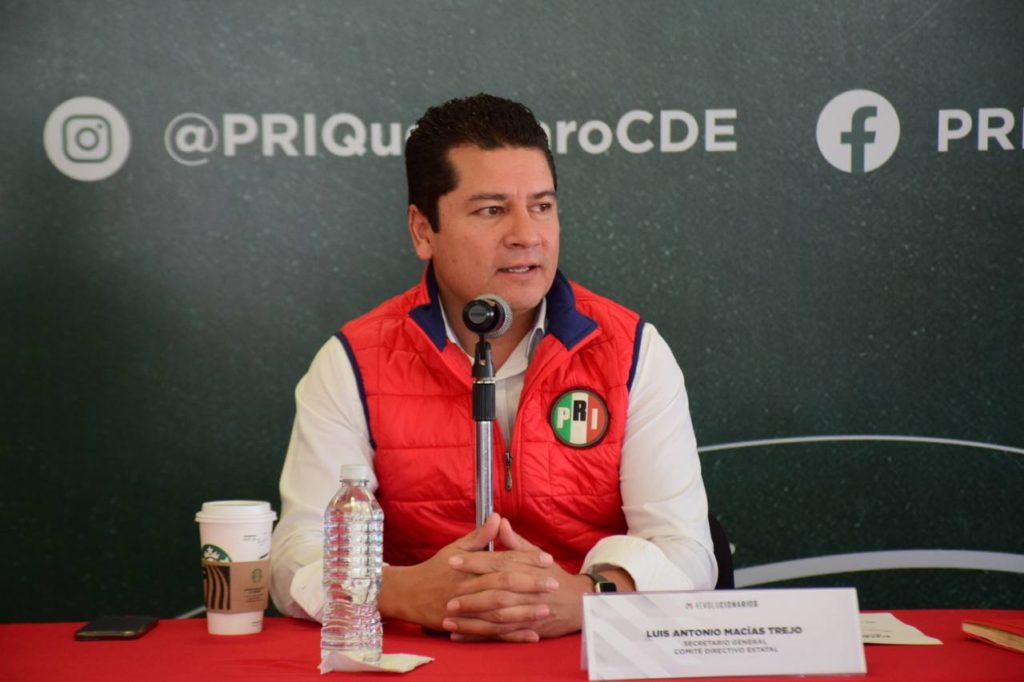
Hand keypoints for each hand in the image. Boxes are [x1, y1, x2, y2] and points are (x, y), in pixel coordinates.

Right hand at [377, 514, 554, 630]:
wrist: (408, 594)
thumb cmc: (434, 570)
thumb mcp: (455, 548)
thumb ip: (479, 536)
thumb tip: (498, 517)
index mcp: (469, 565)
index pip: (502, 559)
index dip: (525, 558)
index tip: (547, 558)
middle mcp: (468, 586)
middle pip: (504, 584)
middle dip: (531, 584)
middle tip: (554, 583)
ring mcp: (467, 608)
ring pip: (499, 610)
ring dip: (524, 611)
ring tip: (546, 609)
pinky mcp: (465, 625)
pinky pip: (492, 632)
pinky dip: (512, 634)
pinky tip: (531, 634)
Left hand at [441, 517, 594, 641]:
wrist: (579, 603)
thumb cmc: (553, 576)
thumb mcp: (537, 555)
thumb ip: (515, 542)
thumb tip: (499, 521)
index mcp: (527, 568)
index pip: (498, 562)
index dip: (474, 561)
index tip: (452, 561)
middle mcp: (527, 590)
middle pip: (496, 591)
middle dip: (470, 594)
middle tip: (447, 595)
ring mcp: (528, 612)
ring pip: (496, 617)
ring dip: (471, 619)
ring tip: (448, 619)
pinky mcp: (527, 629)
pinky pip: (500, 635)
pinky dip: (479, 637)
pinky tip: (460, 635)